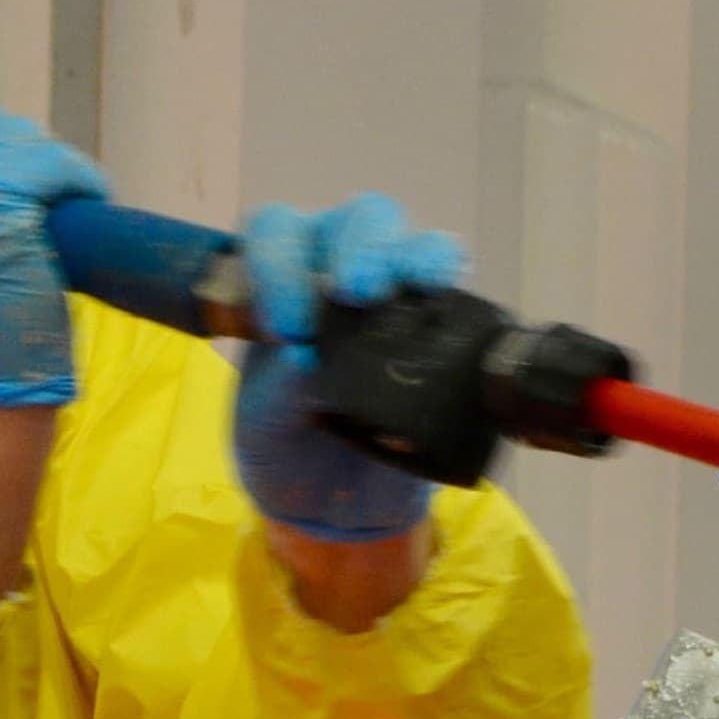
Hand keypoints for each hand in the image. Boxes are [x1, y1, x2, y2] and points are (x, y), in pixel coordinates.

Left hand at [233, 196, 466, 544]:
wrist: (339, 498)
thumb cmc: (287, 447)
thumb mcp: (267, 428)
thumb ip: (278, 391)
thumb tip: (305, 356)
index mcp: (279, 280)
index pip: (277, 234)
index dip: (281, 265)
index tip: (290, 328)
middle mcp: (336, 267)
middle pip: (355, 220)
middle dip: (359, 247)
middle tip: (358, 290)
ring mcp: (394, 289)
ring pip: (410, 240)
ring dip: (415, 256)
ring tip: (419, 285)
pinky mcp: (440, 320)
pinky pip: (451, 282)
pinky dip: (450, 282)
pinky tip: (447, 301)